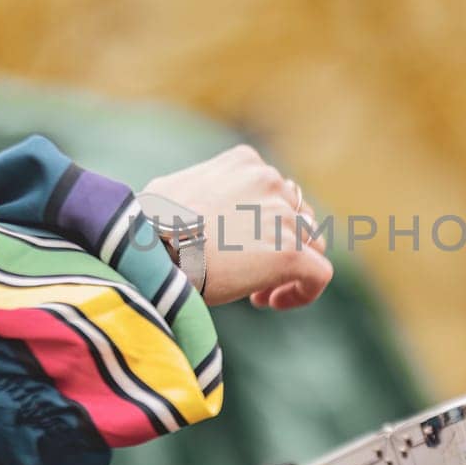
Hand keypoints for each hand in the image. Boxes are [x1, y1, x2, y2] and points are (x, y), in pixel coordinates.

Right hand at [143, 145, 332, 309]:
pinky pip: (318, 276)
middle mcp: (271, 181)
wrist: (149, 252)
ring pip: (313, 245)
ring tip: (257, 291)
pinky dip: (303, 292)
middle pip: (299, 217)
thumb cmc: (147, 228)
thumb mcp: (175, 189)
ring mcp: (283, 216)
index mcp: (246, 162)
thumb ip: (205, 190)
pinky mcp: (291, 253)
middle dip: (279, 244)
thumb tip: (199, 211)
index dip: (265, 223)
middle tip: (249, 273)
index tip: (240, 247)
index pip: (278, 192)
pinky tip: (270, 302)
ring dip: (290, 269)